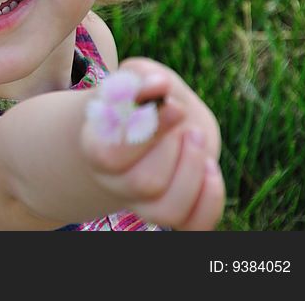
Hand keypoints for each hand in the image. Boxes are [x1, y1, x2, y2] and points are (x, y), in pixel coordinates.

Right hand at [80, 58, 223, 229]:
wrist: (149, 121)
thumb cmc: (138, 97)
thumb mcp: (136, 78)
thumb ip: (143, 77)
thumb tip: (157, 86)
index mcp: (94, 146)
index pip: (110, 155)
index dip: (147, 134)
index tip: (174, 105)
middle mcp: (113, 182)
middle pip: (144, 185)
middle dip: (174, 148)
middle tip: (182, 115)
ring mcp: (141, 202)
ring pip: (166, 211)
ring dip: (192, 171)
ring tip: (196, 137)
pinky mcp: (173, 212)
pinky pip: (192, 227)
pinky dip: (209, 200)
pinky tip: (210, 167)